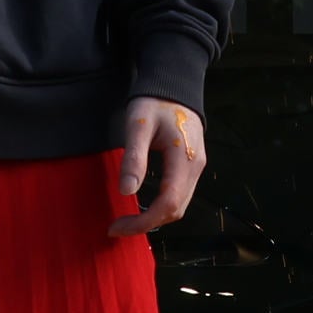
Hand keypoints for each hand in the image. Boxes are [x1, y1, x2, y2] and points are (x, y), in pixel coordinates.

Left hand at [113, 97, 205, 236]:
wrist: (174, 84)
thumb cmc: (155, 101)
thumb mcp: (138, 126)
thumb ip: (134, 157)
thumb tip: (126, 191)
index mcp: (185, 159)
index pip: (169, 204)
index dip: (144, 221)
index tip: (117, 226)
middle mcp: (195, 168)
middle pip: (176, 210)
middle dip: (146, 224)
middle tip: (117, 228)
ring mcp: (196, 168)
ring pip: (179, 205)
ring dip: (154, 218)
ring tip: (127, 221)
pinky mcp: (190, 166)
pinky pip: (179, 195)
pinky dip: (161, 207)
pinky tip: (143, 207)